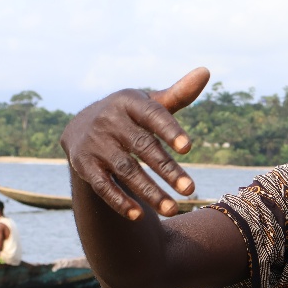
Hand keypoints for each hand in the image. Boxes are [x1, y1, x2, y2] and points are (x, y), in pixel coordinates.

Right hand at [61, 67, 209, 219]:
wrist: (81, 126)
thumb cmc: (129, 116)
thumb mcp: (149, 104)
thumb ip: (178, 94)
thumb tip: (205, 72)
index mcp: (129, 102)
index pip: (152, 115)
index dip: (170, 130)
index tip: (189, 148)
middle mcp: (110, 121)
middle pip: (142, 147)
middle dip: (167, 170)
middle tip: (191, 190)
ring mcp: (95, 144)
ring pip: (126, 170)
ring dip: (150, 192)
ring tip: (174, 209)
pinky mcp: (84, 165)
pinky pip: (102, 186)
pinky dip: (119, 201)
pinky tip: (139, 216)